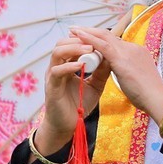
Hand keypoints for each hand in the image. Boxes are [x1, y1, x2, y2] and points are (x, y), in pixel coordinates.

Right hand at [34, 36, 112, 154]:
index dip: (85, 39)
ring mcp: (52, 76)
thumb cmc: (79, 105)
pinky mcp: (51, 87)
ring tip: (89, 49)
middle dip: (78, 39)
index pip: (72, 44)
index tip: (100, 37)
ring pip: (57, 52)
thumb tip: (111, 56)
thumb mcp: (95, 85)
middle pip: (62, 43)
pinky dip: (69, 66)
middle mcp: (58, 67)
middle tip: (94, 41)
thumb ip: (102, 72)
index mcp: (67, 65)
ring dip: (73, 48)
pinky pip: (57, 71)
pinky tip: (81, 66)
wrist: (68, 126)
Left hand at [69, 26, 162, 124]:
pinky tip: (77, 36)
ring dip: (87, 32)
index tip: (89, 39)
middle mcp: (133, 48)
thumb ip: (128, 72)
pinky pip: (101, 44)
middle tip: (76, 30)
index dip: (100, 39)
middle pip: (108, 35)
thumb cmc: (148, 96)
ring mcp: (128, 51)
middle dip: (91, 32)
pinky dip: (88, 38)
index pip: (116, 42)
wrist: (157, 99)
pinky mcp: (121, 58)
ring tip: (72, 30)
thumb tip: (123, 73)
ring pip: (103, 36)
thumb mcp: (136, 79)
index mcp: (137, 53)